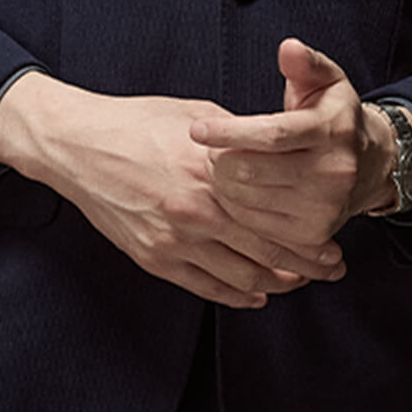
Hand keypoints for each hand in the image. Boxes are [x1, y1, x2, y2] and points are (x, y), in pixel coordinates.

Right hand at [0, 72, 345, 310]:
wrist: (78, 145)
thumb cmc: (137, 123)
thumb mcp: (196, 115)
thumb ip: (237, 140)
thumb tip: (274, 152)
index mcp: (213, 170)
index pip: (276, 216)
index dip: (310, 237)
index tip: (333, 243)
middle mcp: (197, 209)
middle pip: (266, 251)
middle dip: (306, 265)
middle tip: (332, 269)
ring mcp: (174, 238)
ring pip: (240, 276)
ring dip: (276, 284)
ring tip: (298, 282)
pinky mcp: (153, 257)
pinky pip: (205, 287)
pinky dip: (236, 296)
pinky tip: (255, 294)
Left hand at [190, 38, 398, 248]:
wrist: (370, 165)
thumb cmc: (334, 116)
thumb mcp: (326, 80)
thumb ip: (305, 63)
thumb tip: (288, 48)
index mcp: (331, 131)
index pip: (272, 134)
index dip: (229, 132)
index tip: (196, 130)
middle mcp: (332, 172)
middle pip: (252, 171)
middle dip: (220, 158)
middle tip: (212, 147)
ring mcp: (322, 207)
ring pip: (248, 199)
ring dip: (223, 182)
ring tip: (224, 164)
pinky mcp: (311, 234)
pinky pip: (255, 223)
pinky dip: (235, 206)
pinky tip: (237, 188)